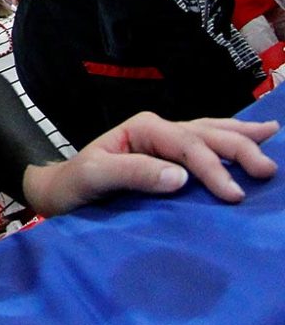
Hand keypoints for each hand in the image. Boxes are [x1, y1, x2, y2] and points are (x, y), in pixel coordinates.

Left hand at [21, 112, 277, 216]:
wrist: (61, 190)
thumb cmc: (75, 183)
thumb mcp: (94, 176)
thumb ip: (133, 173)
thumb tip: (180, 177)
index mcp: (143, 128)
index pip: (187, 145)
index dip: (212, 167)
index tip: (232, 195)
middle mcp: (158, 130)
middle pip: (206, 133)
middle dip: (239, 148)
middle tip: (266, 172)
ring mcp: (166, 142)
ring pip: (212, 132)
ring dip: (242, 137)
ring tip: (272, 136)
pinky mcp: (171, 158)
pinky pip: (206, 144)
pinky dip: (231, 138)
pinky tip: (252, 135)